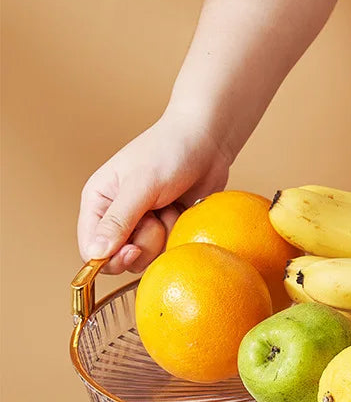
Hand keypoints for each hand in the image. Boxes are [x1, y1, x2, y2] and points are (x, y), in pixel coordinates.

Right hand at [77, 113, 231, 273]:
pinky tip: (182, 212)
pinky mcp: (167, 228)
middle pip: (120, 259)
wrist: (209, 142)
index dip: (109, 258)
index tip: (133, 250)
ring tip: (171, 207)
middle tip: (157, 217)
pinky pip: (168, 250)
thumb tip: (95, 254)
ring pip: (147, 257)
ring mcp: (143, 224)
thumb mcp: (142, 185)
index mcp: (98, 202)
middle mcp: (117, 217)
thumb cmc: (170, 152)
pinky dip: (178, 234)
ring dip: (164, 236)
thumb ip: (119, 220)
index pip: (90, 248)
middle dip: (143, 244)